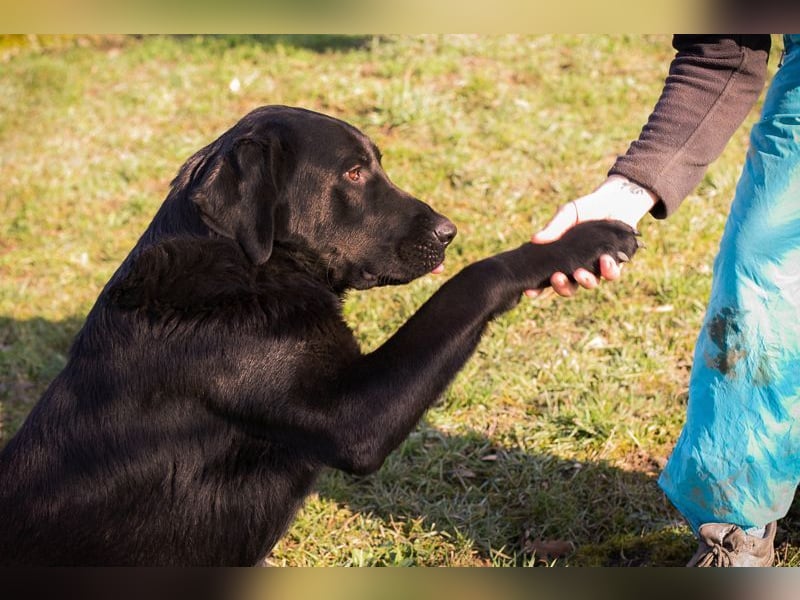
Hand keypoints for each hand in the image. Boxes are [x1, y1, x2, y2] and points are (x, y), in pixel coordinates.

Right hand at [527, 175, 655, 297]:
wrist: (616, 201)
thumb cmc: (587, 209)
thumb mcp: (567, 214)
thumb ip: (554, 227)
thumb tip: (535, 239)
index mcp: (562, 258)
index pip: (546, 278)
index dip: (537, 288)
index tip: (530, 291)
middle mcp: (578, 267)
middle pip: (568, 287)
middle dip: (561, 286)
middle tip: (557, 277)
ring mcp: (596, 268)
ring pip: (589, 283)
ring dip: (584, 281)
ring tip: (580, 272)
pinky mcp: (615, 264)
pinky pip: (612, 274)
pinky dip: (608, 270)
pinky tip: (605, 260)